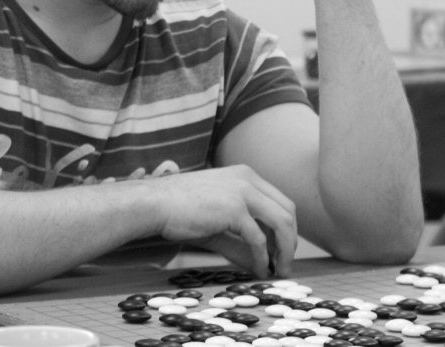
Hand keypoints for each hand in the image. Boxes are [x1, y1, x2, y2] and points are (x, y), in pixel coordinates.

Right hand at [149, 165, 296, 277]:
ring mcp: (243, 192)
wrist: (154, 203)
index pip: (280, 201)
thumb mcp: (217, 224)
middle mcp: (248, 179)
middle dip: (290, 240)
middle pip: (287, 210)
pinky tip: (259, 270)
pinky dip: (262, 257)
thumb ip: (240, 242)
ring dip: (284, 250)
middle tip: (285, 264)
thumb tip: (260, 266)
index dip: (287, 228)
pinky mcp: (234, 209)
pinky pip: (258, 238)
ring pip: (281, 223)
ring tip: (279, 270)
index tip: (283, 250)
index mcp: (245, 175)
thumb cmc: (179, 210)